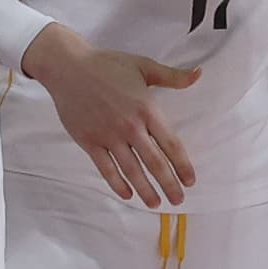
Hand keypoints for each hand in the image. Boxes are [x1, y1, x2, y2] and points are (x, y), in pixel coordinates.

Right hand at [28, 26, 201, 207]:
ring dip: (145, 190)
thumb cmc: (107, 64)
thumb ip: (172, 76)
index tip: (190, 180)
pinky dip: (117, 184)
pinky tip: (128, 194)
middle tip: (178, 200)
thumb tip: (199, 74)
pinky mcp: (89, 142)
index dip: (182, 165)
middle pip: (154, 163)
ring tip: (155, 204)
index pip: (170, 144)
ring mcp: (108, 136)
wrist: (68, 67)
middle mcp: (130, 126)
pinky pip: (106, 169)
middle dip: (169, 184)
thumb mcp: (143, 66)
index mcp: (146, 108)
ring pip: (132, 170)